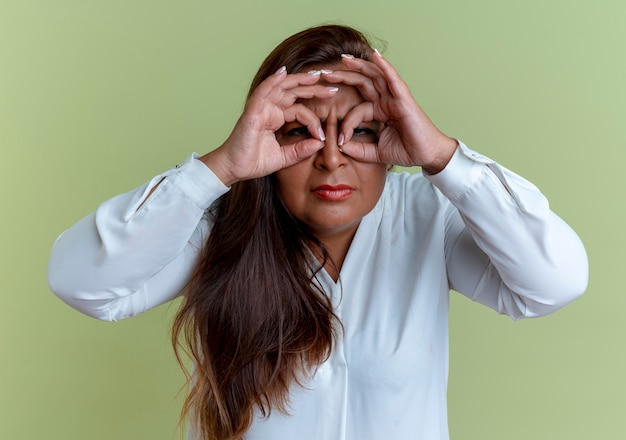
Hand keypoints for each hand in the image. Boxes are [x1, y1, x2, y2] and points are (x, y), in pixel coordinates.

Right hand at [200, 68, 338, 184]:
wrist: (234, 168)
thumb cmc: (254, 161)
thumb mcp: (284, 157)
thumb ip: (301, 149)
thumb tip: (320, 143)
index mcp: (276, 118)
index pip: (300, 110)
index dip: (314, 120)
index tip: (323, 135)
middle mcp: (269, 109)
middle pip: (294, 92)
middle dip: (314, 88)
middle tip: (333, 86)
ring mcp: (261, 108)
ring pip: (282, 87)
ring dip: (299, 79)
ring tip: (317, 75)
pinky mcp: (252, 111)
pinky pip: (263, 92)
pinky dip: (272, 81)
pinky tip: (283, 73)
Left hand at [322, 51, 457, 173]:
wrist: (427, 155)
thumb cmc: (407, 151)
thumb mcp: (376, 153)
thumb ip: (358, 150)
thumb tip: (340, 146)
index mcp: (380, 111)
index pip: (356, 110)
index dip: (346, 123)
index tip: (340, 140)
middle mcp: (386, 101)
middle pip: (362, 82)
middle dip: (343, 76)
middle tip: (324, 73)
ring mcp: (395, 98)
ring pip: (375, 76)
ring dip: (359, 66)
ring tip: (344, 59)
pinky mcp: (404, 99)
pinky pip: (393, 79)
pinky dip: (384, 66)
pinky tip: (375, 56)